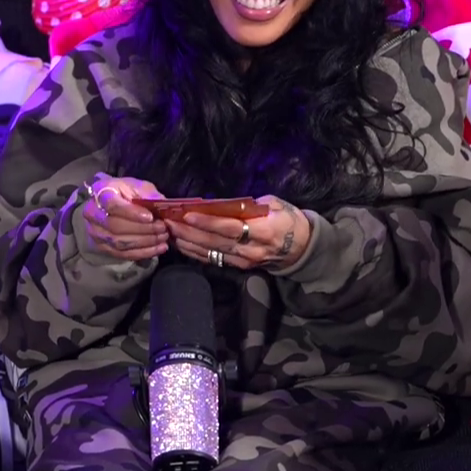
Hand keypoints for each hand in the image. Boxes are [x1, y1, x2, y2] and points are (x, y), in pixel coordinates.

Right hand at [79, 174, 168, 261]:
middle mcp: (92, 213)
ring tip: (163, 237)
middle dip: (143, 229)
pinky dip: (143, 253)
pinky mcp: (102, 247)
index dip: (131, 213)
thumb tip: (163, 207)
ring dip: (145, 242)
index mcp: (100, 193)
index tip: (150, 217)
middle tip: (162, 228)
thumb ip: (149, 195)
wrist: (109, 205)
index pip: (112, 205)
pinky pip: (123, 254)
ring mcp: (95, 232)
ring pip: (119, 242)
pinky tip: (159, 248)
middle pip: (115, 226)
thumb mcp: (138, 186)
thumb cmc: (126, 193)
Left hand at [166, 195, 310, 270]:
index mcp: (264, 231)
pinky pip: (213, 259)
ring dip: (187, 243)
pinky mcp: (239, 266)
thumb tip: (222, 204)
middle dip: (189, 232)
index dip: (208, 223)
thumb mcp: (274, 205)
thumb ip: (249, 206)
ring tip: (169, 231)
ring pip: (211, 253)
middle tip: (168, 221)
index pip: (231, 228)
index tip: (187, 215)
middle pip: (215, 242)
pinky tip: (180, 243)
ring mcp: (244, 260)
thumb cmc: (288, 219)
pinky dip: (194, 252)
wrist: (302, 247)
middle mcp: (252, 249)